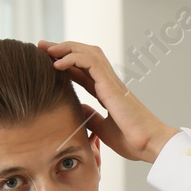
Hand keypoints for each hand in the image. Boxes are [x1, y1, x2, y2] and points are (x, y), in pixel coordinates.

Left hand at [37, 39, 179, 163]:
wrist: (149, 143)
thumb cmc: (133, 140)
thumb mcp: (103, 129)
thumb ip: (91, 116)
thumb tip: (78, 108)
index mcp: (106, 92)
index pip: (82, 70)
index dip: (64, 63)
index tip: (46, 60)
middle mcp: (108, 82)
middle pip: (82, 55)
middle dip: (61, 48)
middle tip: (41, 46)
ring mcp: (111, 81)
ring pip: (86, 52)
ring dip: (65, 48)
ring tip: (47, 50)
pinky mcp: (111, 84)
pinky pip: (90, 62)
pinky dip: (72, 59)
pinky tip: (57, 64)